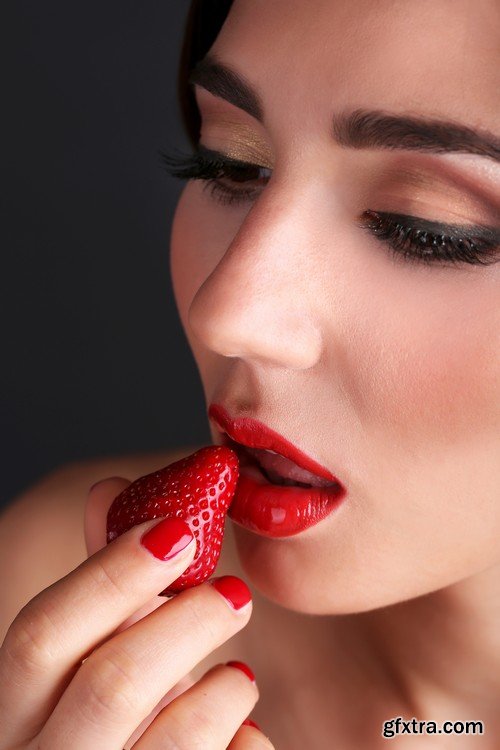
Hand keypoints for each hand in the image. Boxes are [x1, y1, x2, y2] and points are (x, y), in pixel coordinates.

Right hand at [0, 477, 273, 748]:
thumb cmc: (112, 721)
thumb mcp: (93, 657)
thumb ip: (102, 584)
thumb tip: (111, 489)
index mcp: (14, 713)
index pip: (40, 634)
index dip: (110, 574)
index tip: (177, 530)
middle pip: (111, 683)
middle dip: (185, 623)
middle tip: (235, 593)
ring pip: (177, 739)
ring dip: (224, 690)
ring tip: (239, 674)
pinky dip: (245, 742)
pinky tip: (238, 733)